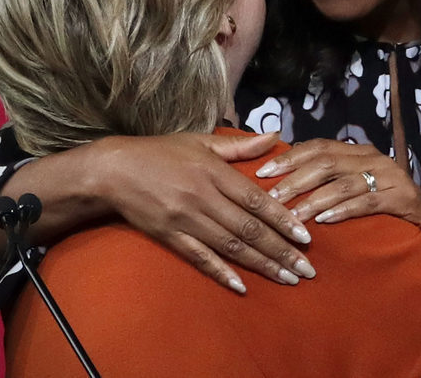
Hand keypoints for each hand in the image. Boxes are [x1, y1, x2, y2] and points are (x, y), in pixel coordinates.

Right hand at [94, 131, 315, 293]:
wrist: (113, 170)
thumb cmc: (161, 152)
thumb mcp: (200, 141)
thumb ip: (240, 146)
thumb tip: (275, 137)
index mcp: (214, 172)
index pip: (256, 200)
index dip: (283, 219)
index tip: (306, 237)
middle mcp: (203, 197)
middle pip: (249, 228)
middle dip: (281, 250)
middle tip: (307, 269)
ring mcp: (186, 219)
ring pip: (230, 246)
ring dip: (261, 265)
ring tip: (287, 279)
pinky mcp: (170, 237)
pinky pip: (199, 257)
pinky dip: (221, 272)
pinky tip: (241, 285)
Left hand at [255, 139, 420, 226]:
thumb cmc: (387, 210)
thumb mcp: (357, 188)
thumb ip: (330, 180)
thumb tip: (284, 180)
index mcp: (360, 152)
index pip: (318, 146)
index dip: (289, 157)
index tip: (262, 172)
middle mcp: (374, 158)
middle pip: (326, 162)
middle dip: (294, 179)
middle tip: (270, 196)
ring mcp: (391, 177)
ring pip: (343, 183)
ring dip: (313, 200)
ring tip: (291, 215)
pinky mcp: (403, 199)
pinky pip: (366, 202)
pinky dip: (341, 211)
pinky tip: (323, 221)